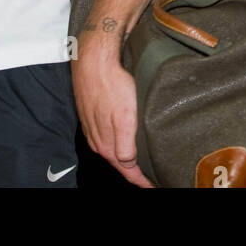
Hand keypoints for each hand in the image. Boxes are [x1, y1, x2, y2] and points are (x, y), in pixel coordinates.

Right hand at [72, 33, 152, 187]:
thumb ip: (125, 146)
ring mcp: (93, 127)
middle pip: (118, 162)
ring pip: (112, 148)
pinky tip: (125, 137)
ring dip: (125, 157)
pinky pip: (106, 135)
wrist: (94, 60)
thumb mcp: (124, 118)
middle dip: (134, 171)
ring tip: (140, 161)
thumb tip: (128, 165)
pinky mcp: (92, 115)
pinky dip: (117, 141)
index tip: (153, 185)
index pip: (127, 171)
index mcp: (106, 144)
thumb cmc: (111, 84)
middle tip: (150, 176)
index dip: (141, 181)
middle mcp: (97, 139)